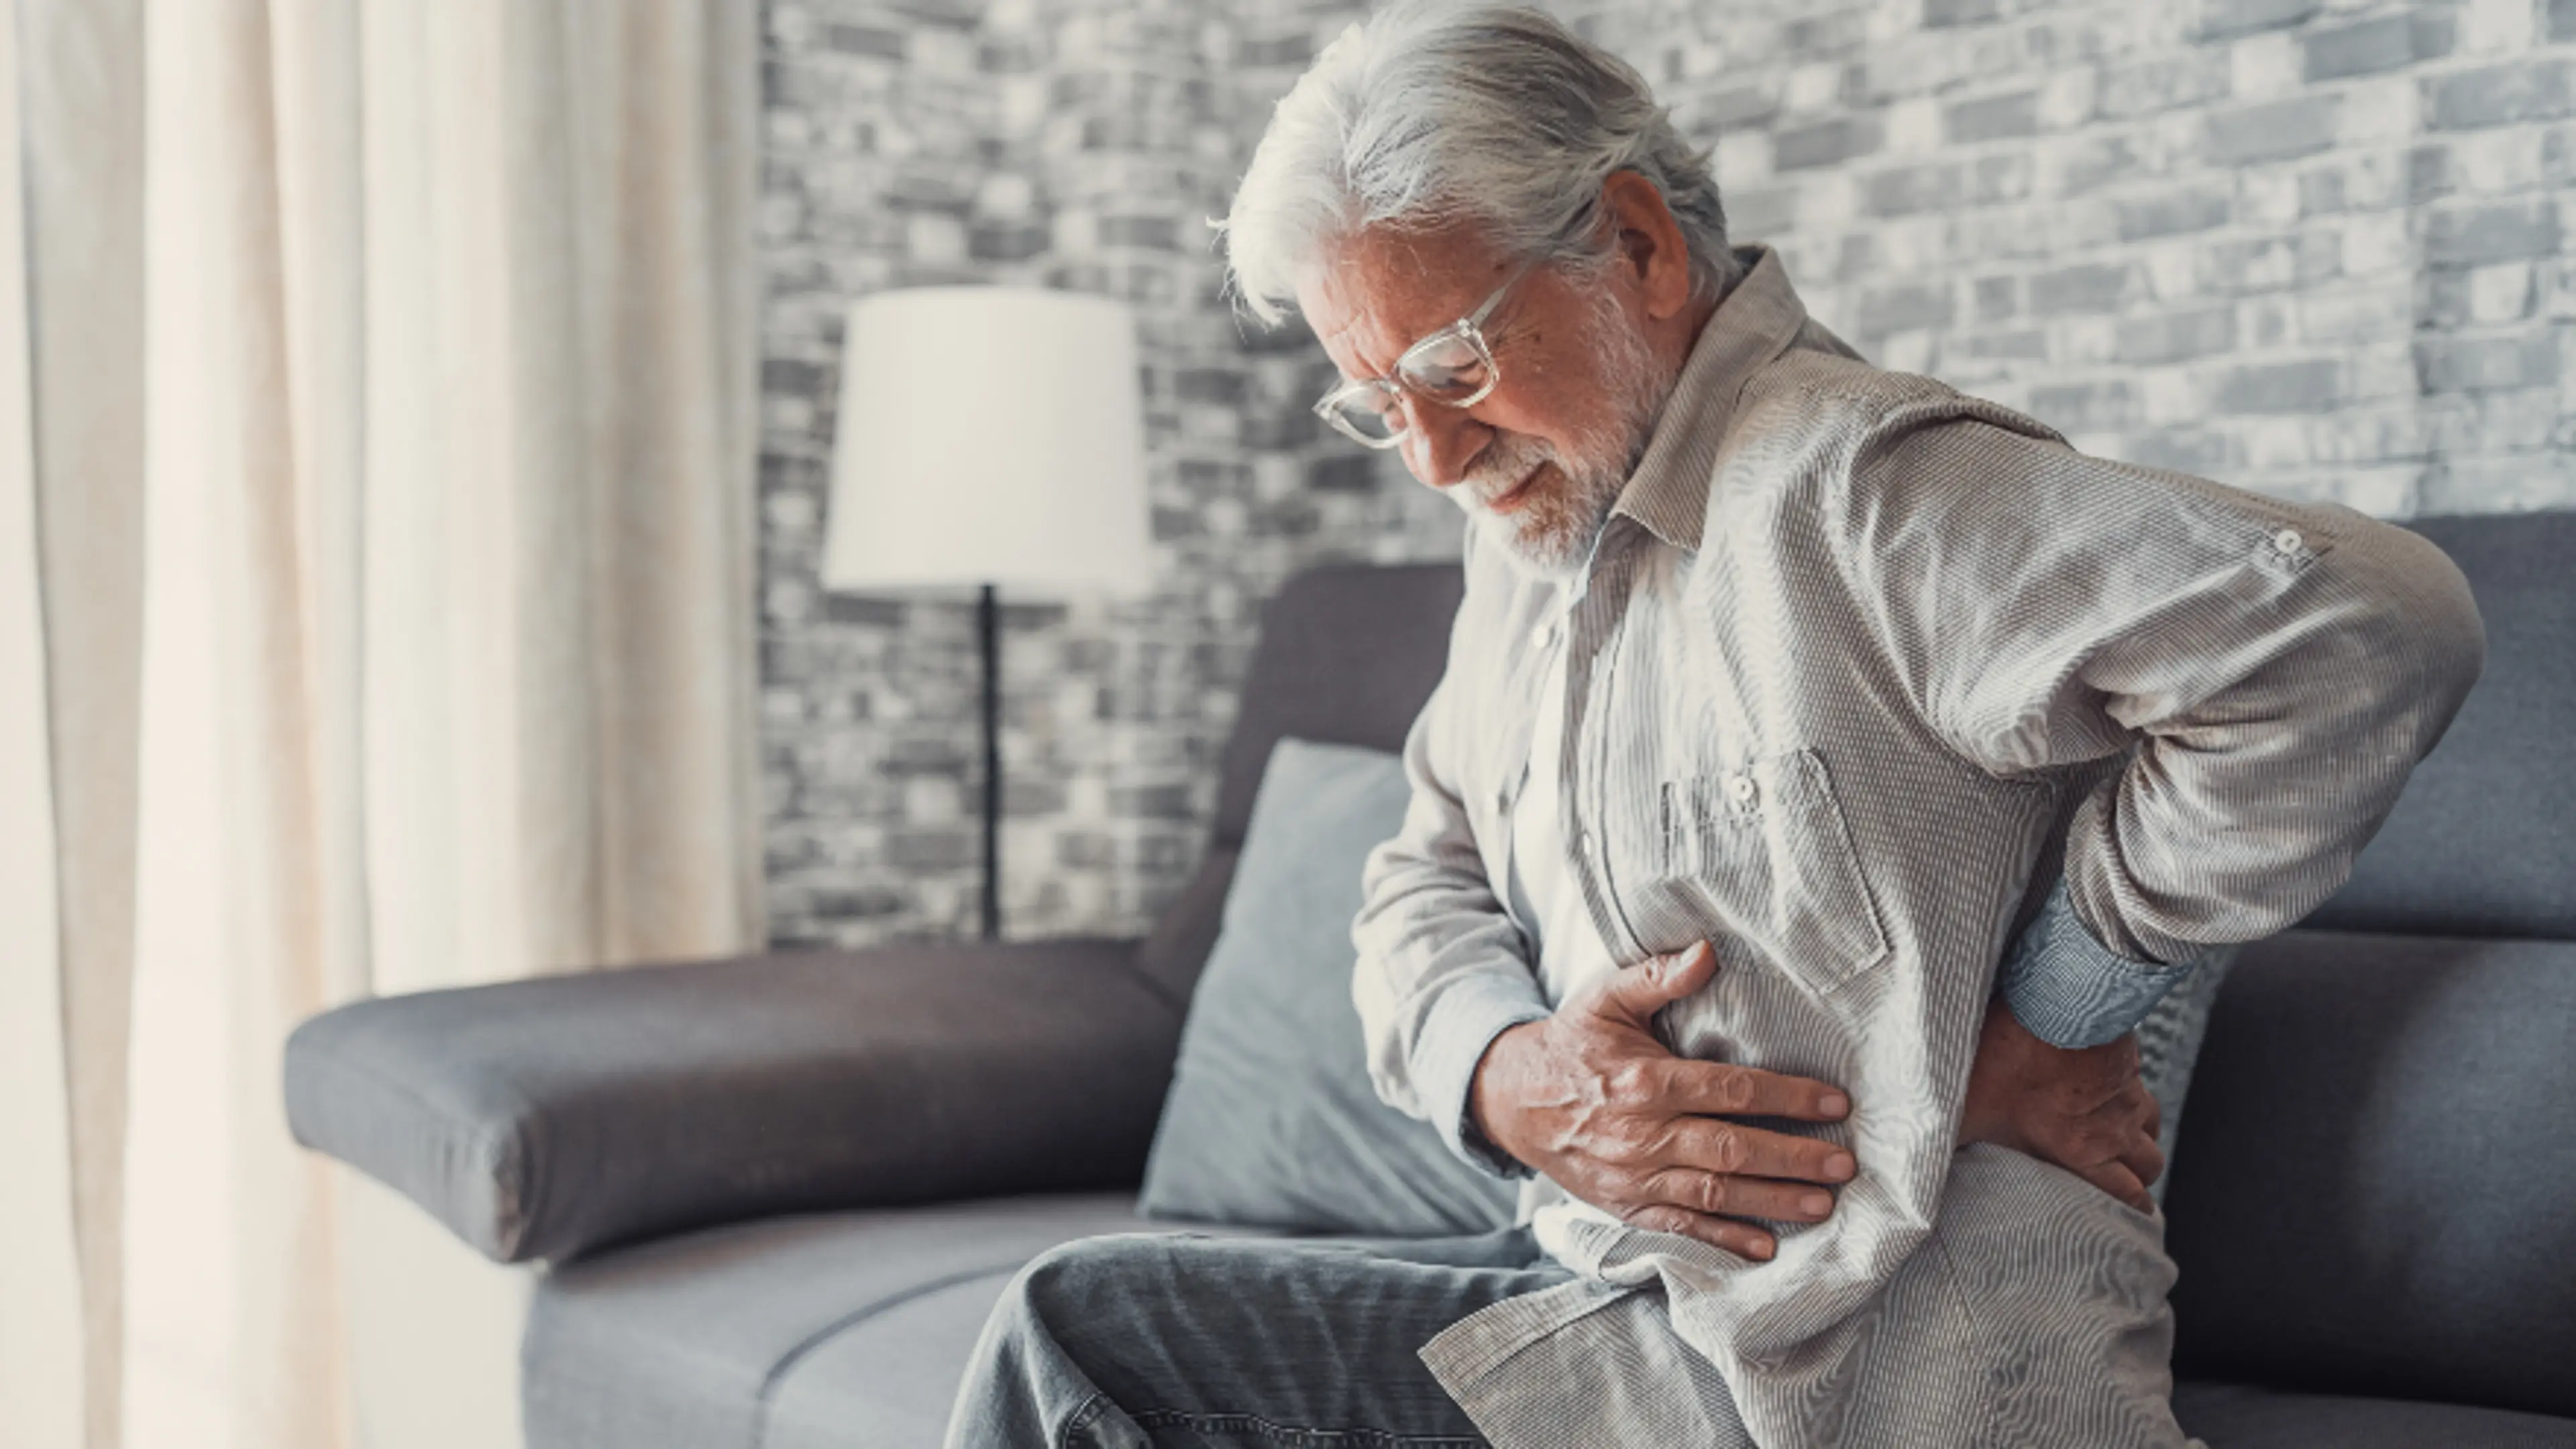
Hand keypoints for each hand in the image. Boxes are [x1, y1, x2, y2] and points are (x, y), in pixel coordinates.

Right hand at [1468, 940, 1856, 1260]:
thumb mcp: (1606, 998)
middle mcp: (1642, 1133)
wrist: (1512, 1100)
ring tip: (1822, 1205)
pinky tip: (1765, 1248)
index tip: (1835, 1104)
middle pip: (1731, 1148)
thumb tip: (1707, 952)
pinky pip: (1680, 1226)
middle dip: (1793, 1158)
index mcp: (1646, 1081)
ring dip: (1771, 1201)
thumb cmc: (1572, 1044)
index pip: (1730, 1089)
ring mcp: (1633, 1175)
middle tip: (1844, 1165)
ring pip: (1713, 1192)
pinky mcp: (1626, 1204)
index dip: (1787, 1096)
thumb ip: (1657, 976)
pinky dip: (1722, 1240)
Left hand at [1957, 995, 2162, 1212]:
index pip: (2127, 1195)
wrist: (2049, 1004)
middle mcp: (2116, 1126)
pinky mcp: (2127, 1057)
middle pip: (2150, 1164)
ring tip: (2122, 1136)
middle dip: (2141, 1175)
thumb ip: (1955, 1142)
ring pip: (2152, 1124)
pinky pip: (2141, 1082)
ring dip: (2141, 1134)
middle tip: (2126, 1178)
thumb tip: (1923, 1163)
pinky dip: (2131, 1090)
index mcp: (2083, 1151)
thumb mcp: (1970, 1112)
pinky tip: (2111, 1085)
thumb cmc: (2008, 1059)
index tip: (2131, 1215)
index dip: (2134, 1209)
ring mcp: (2127, 1090)